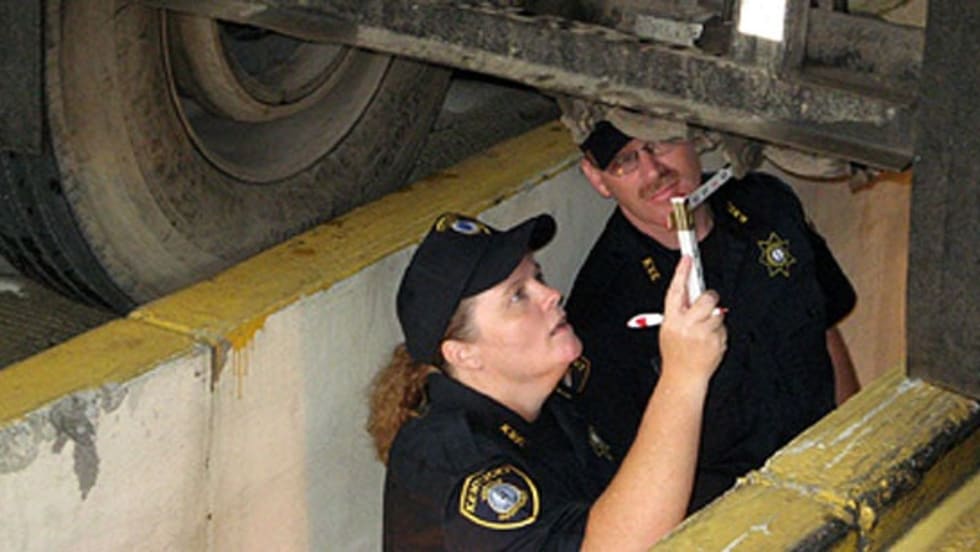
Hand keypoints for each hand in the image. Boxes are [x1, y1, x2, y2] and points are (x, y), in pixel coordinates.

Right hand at [658, 256, 726, 383]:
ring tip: (704, 332)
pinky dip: (718, 333)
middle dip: (709, 299)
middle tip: (706, 306)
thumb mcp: (668, 330)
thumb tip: (688, 293)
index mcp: (672, 320)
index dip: (682, 272)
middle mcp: (687, 325)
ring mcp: (703, 334)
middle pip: (706, 298)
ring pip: (718, 313)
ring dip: (714, 319)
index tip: (688, 258)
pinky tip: (709, 342)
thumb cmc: (676, 354)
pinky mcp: (716, 341)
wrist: (684, 377)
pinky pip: (723, 328)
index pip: (676, 290)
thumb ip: (678, 311)